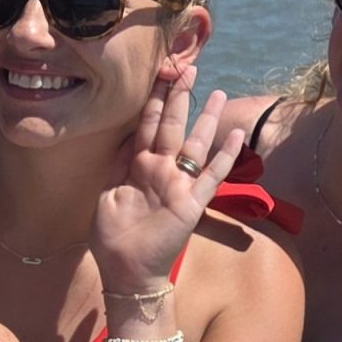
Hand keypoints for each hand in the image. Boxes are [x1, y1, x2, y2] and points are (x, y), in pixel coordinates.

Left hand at [92, 66, 246, 287]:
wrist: (127, 274)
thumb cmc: (113, 238)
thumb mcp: (106, 195)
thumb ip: (116, 165)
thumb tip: (122, 135)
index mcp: (136, 165)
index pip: (146, 123)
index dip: (152, 98)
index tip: (159, 72)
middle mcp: (160, 170)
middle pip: (171, 125)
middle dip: (178, 96)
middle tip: (187, 67)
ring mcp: (178, 185)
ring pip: (194, 144)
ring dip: (206, 119)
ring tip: (217, 92)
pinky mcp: (191, 204)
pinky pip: (210, 177)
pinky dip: (224, 157)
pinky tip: (235, 136)